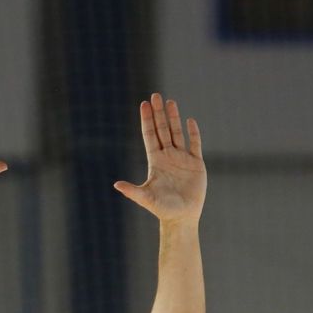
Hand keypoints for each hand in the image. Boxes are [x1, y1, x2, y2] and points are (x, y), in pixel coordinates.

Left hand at [114, 92, 205, 223]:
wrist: (182, 217)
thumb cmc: (162, 209)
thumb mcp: (146, 198)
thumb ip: (132, 191)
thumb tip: (116, 185)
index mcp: (156, 161)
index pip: (150, 135)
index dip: (147, 120)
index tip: (144, 104)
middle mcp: (168, 156)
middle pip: (162, 129)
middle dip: (159, 113)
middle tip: (156, 95)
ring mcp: (182, 158)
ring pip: (177, 133)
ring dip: (174, 118)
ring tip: (170, 101)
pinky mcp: (196, 164)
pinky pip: (195, 144)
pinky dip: (193, 132)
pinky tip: (190, 121)